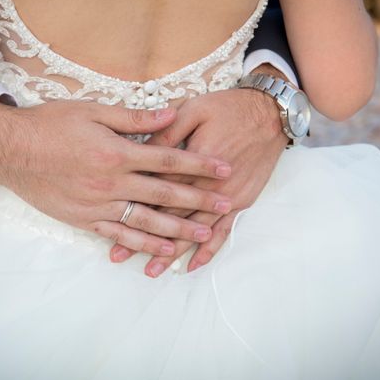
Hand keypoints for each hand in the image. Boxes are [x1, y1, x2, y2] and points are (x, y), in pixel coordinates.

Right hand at [0, 100, 234, 256]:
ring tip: (205, 233)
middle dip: (198, 200)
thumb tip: (171, 114)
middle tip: (226, 205)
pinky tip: (164, 249)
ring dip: (178, 228)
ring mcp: (98, 205)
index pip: (169, 159)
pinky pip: (120, 236)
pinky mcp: (85, 220)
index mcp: (115, 152)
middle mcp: (111, 183)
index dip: (200, 164)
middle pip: (164, 194)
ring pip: (147, 221)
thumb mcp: (91, 110)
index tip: (225, 168)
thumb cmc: (50, 125)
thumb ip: (133, 117)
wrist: (11, 150)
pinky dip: (144, 244)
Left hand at [110, 81, 288, 276]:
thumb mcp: (192, 110)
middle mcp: (210, 185)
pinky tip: (192, 264)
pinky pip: (224, 231)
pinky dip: (208, 249)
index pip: (158, 190)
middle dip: (144, 237)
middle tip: (120, 256)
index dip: (133, 207)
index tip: (109, 222)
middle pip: (172, 216)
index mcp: (193, 161)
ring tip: (151, 271)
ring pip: (195, 230)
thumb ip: (166, 132)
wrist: (270, 113)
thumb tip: (139, 151)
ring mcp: (228, 196)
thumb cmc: (228, 108)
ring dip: (172, 251)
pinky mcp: (242, 201)